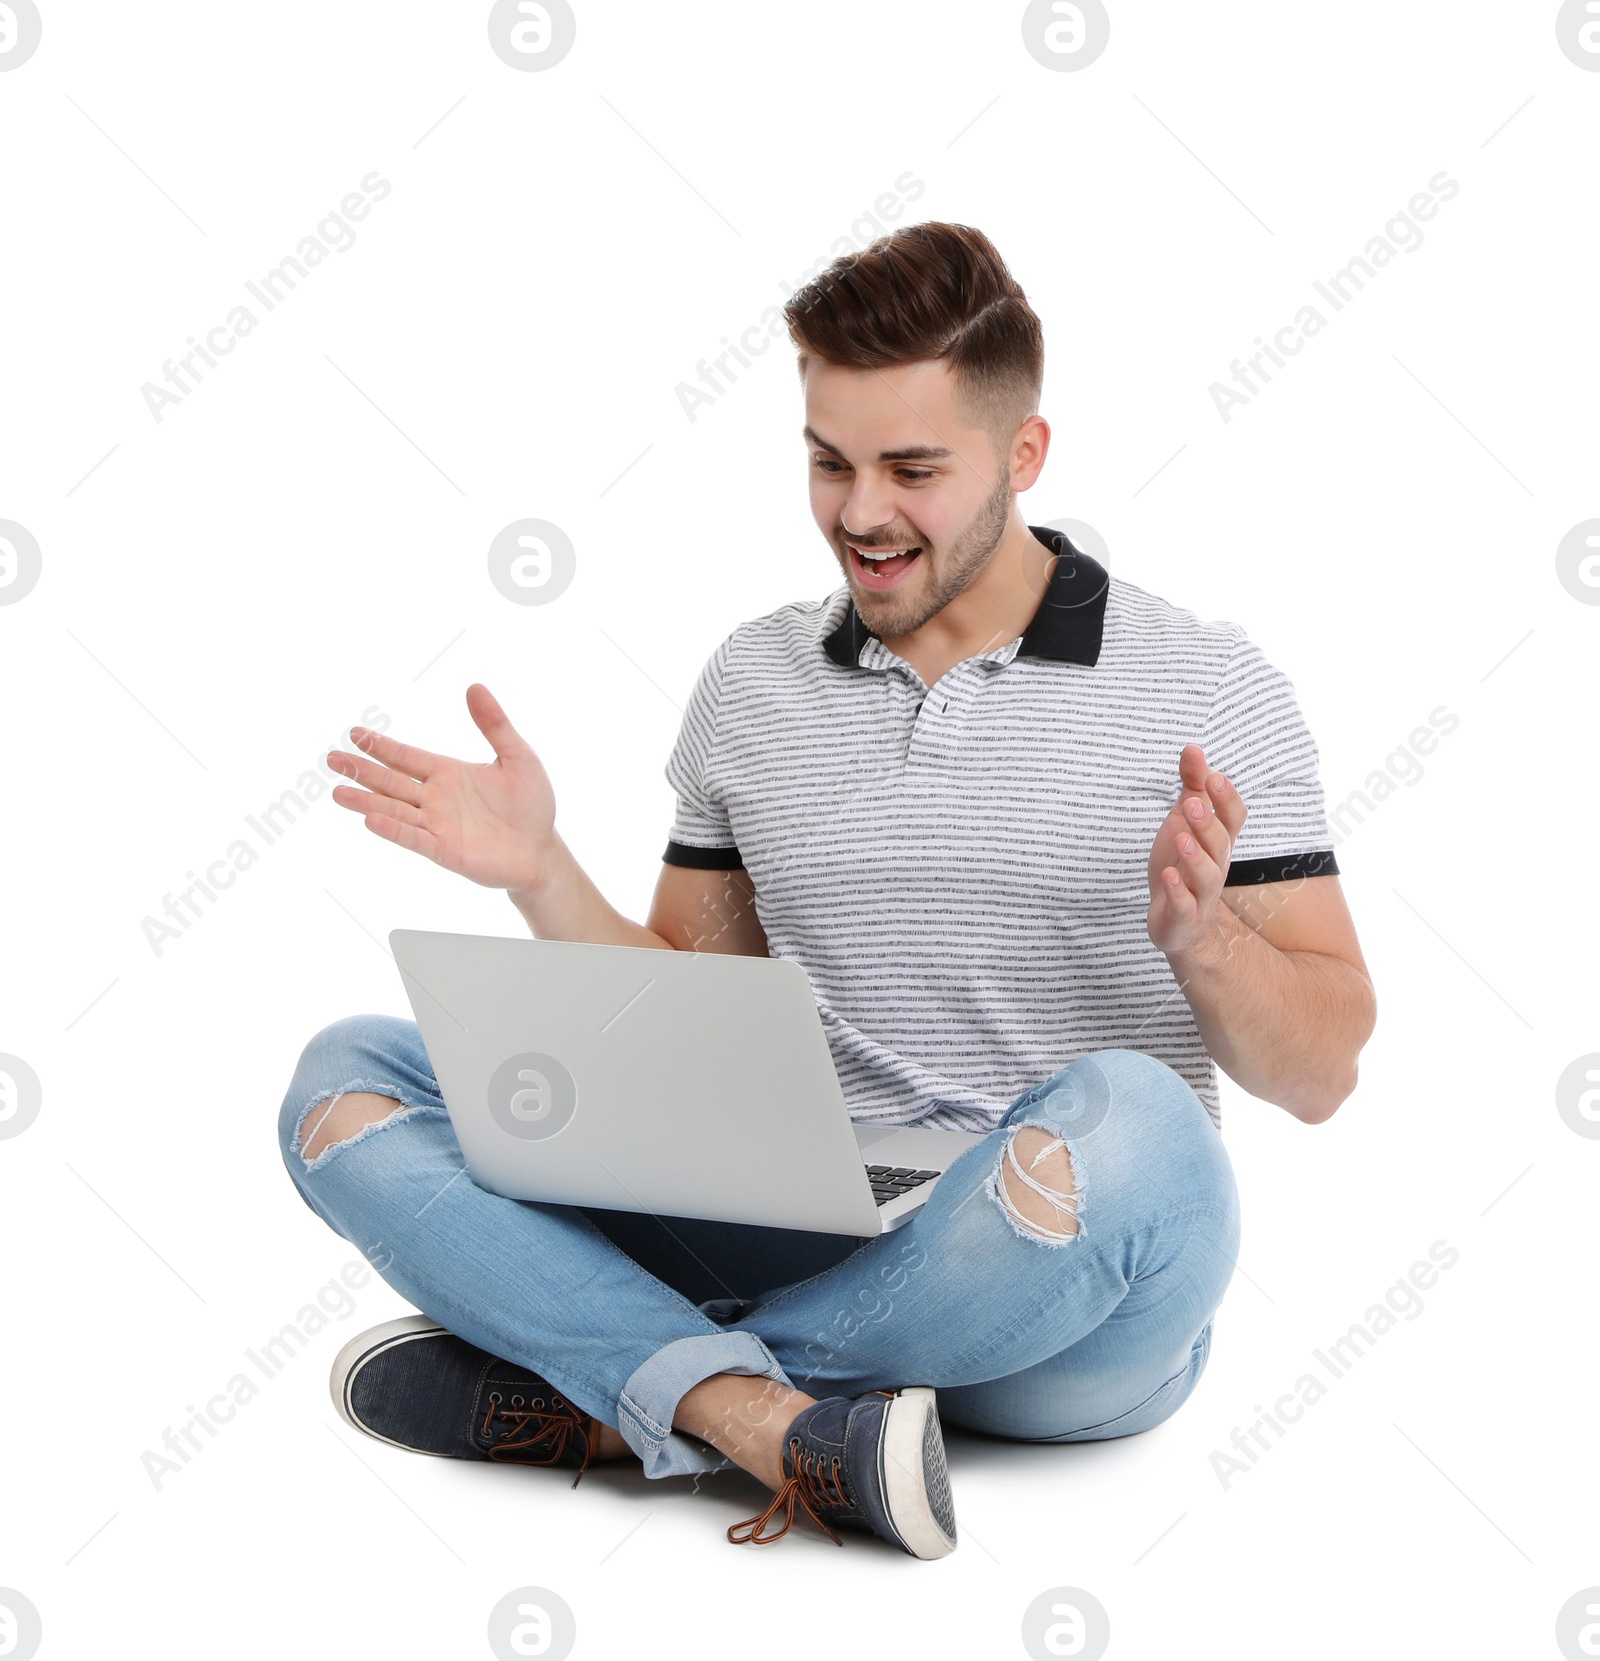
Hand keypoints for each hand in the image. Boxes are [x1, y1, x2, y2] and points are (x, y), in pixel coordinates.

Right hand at [326, 683, 557, 892]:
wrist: (542, 849)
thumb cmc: (532, 803)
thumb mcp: (518, 756)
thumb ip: (495, 724)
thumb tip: (475, 686)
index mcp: (448, 773)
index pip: (407, 756)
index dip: (382, 746)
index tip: (355, 733)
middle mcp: (436, 798)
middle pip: (391, 782)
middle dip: (362, 770)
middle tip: (331, 759)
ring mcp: (437, 825)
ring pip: (394, 810)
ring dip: (366, 801)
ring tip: (337, 792)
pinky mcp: (445, 851)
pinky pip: (414, 838)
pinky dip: (393, 829)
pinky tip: (371, 819)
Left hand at [1146, 743, 1247, 957]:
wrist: (1175, 920)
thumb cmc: (1182, 863)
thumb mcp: (1183, 821)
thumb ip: (1191, 786)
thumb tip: (1193, 748)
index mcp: (1218, 842)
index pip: (1234, 818)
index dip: (1226, 799)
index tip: (1213, 777)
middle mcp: (1216, 866)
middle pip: (1221, 844)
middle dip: (1208, 824)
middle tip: (1192, 804)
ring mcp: (1201, 894)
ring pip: (1208, 876)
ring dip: (1195, 857)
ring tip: (1181, 838)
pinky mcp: (1183, 916)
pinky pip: (1185, 905)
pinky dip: (1178, 891)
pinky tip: (1168, 875)